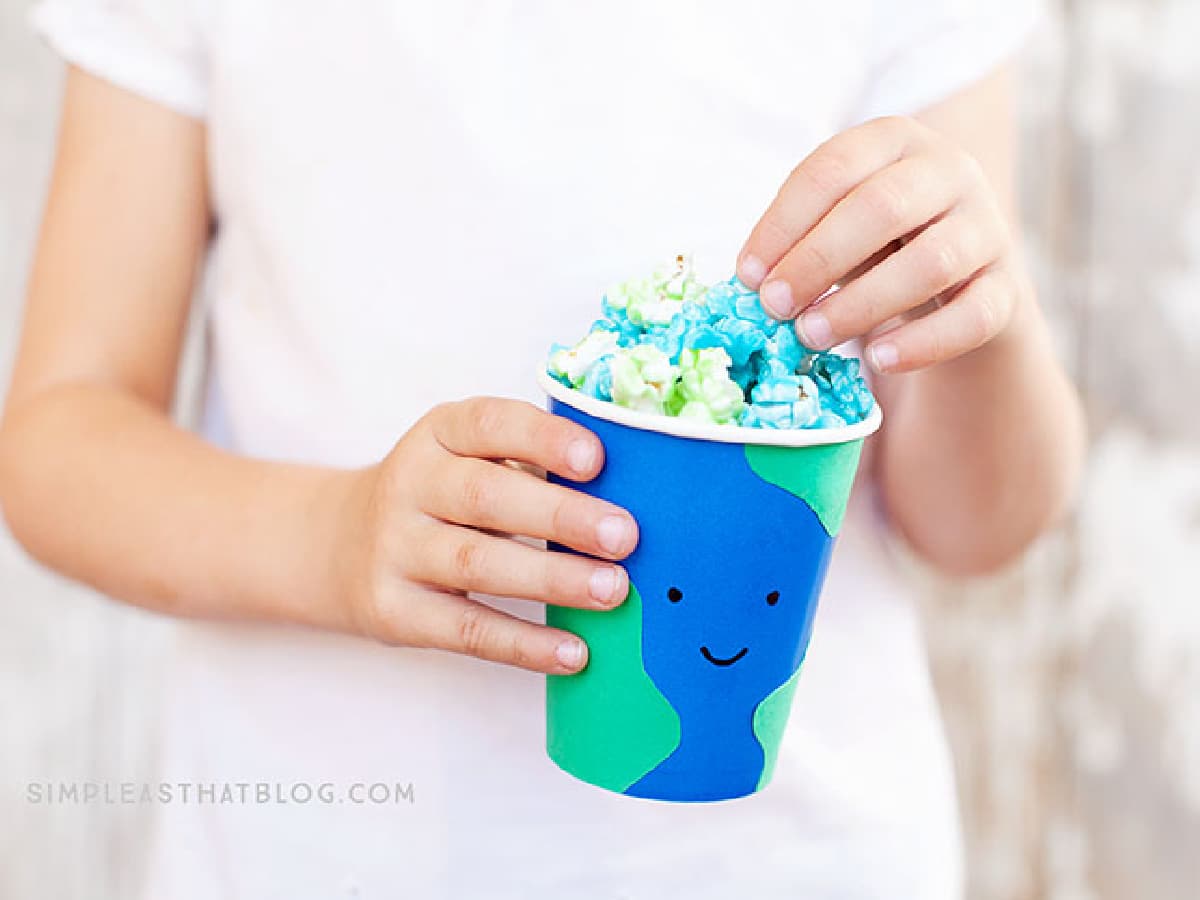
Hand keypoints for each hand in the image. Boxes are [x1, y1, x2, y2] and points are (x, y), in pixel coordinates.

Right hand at [332, 397, 637, 674]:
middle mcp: (410, 484)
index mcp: (439, 434)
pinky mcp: (394, 609)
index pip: (489, 424)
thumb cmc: (441, 498)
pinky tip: (574, 652)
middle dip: (561, 517)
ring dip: (551, 579)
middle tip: (624, 535)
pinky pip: (466, 629)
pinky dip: (524, 644)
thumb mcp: (468, 459)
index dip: (543, 439)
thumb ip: (531, 465)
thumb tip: (626, 499)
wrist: (338, 544)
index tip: (597, 459)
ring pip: (477, 563)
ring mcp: (396, 548)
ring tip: (612, 590)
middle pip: (486, 497)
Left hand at [737, 115, 1029, 373]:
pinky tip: (878, 359)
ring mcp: (987, 228)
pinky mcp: (1008, 289)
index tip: (746, 276)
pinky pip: (973, 316)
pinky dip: (922, 342)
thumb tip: (753, 283)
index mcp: (894, 141)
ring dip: (861, 304)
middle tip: (774, 306)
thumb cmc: (877, 243)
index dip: (783, 224)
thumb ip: (800, 240)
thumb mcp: (837, 223)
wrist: (961, 277)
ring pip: (931, 263)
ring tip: (811, 335)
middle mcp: (950, 171)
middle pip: (882, 207)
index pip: (832, 169)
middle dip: (817, 260)